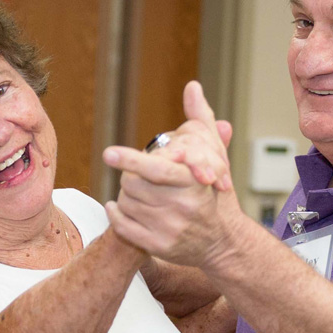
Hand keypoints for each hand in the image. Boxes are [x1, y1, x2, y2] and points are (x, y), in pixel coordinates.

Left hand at [103, 81, 245, 266]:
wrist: (223, 240)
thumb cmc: (214, 192)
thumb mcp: (214, 154)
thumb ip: (201, 119)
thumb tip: (193, 86)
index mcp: (193, 182)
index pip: (156, 168)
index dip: (130, 159)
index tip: (109, 153)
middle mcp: (183, 207)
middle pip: (132, 184)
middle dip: (131, 176)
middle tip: (141, 177)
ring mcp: (170, 229)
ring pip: (125, 203)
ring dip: (126, 195)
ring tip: (142, 194)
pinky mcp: (159, 246)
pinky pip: (122, 225)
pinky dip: (115, 214)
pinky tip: (119, 207)